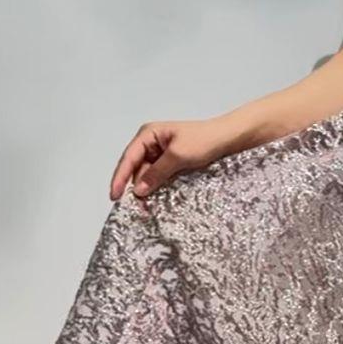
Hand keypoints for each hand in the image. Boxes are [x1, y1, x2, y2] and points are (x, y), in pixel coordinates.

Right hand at [110, 118, 226, 201]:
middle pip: (135, 168)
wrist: (228, 139)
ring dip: (146, 190)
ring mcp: (160, 153)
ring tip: (147, 208)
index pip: (129, 158)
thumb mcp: (178, 156)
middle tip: (135, 208)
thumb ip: (157, 172)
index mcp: (148, 134)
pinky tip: (156, 200)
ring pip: (146, 175)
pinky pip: (158, 177)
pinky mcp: (170, 163)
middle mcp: (151, 143)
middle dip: (134, 187)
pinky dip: (156, 188)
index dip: (120, 178)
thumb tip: (139, 190)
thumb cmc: (204, 140)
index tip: (114, 195)